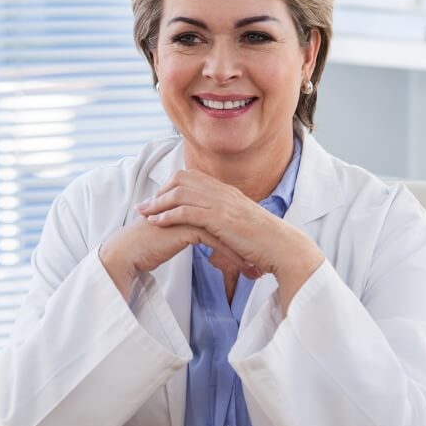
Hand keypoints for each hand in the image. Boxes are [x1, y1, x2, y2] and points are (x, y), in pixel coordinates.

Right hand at [99, 211, 259, 298]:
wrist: (128, 252)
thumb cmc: (148, 245)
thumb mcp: (174, 233)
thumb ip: (190, 227)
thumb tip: (206, 235)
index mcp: (192, 202)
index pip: (224, 216)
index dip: (239, 235)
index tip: (253, 251)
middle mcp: (193, 203)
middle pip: (228, 222)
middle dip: (246, 243)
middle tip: (261, 259)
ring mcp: (190, 213)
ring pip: (225, 231)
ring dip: (242, 251)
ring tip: (255, 268)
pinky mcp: (186, 226)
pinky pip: (216, 241)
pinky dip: (231, 256)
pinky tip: (242, 268)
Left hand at [137, 170, 324, 310]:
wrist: (282, 247)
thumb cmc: (264, 241)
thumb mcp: (242, 222)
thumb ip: (225, 216)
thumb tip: (212, 223)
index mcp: (227, 191)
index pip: (191, 177)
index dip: (170, 186)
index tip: (157, 199)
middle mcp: (223, 192)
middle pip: (182, 181)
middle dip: (159, 192)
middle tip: (144, 206)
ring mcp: (222, 203)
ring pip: (181, 194)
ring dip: (158, 204)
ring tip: (144, 215)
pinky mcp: (221, 219)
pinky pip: (187, 212)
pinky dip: (168, 216)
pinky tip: (157, 223)